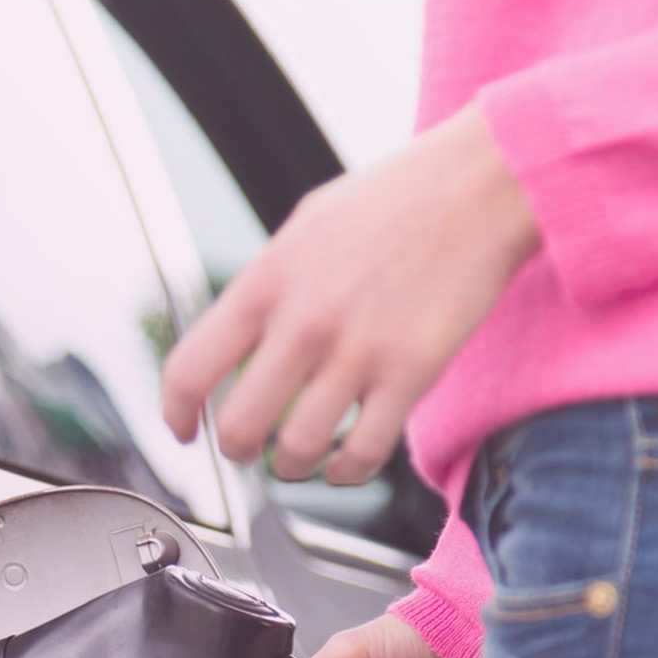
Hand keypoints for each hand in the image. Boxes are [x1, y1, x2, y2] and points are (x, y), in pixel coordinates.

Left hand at [162, 104, 538, 483]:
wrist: (481, 184)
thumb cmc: (398, 201)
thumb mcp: (308, 226)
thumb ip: (269, 284)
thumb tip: (239, 338)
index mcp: (267, 281)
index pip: (190, 368)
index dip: (176, 414)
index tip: (184, 431)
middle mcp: (304, 321)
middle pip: (240, 427)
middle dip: (238, 452)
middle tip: (250, 451)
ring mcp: (357, 351)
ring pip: (297, 452)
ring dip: (292, 469)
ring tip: (300, 460)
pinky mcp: (409, 374)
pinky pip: (362, 454)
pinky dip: (345, 472)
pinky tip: (344, 462)